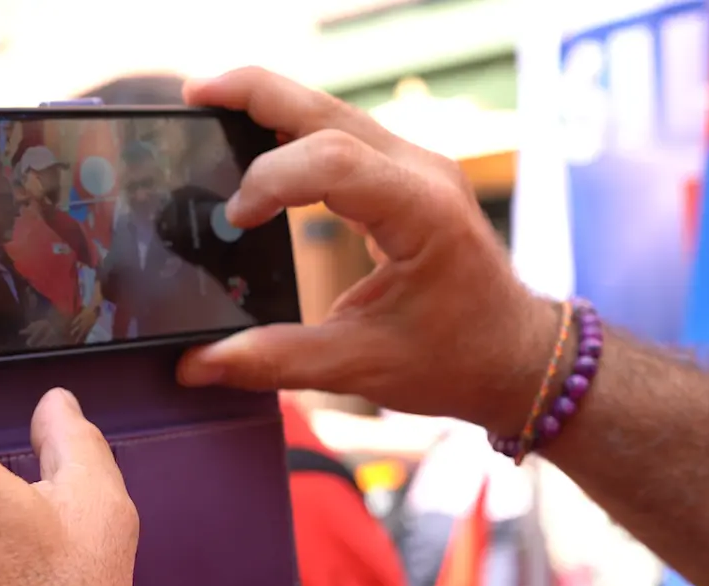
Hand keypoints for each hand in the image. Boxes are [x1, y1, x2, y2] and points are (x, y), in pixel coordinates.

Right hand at [176, 68, 554, 433]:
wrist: (515, 354)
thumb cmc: (455, 360)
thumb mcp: (362, 367)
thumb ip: (275, 361)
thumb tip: (198, 363)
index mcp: (419, 211)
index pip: (331, 161)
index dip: (269, 180)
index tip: (233, 220)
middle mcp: (420, 171)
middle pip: (324, 110)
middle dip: (253, 95)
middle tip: (193, 97)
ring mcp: (414, 166)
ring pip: (330, 112)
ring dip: (269, 105)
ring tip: (209, 107)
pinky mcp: (403, 176)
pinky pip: (341, 136)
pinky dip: (292, 131)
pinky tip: (253, 140)